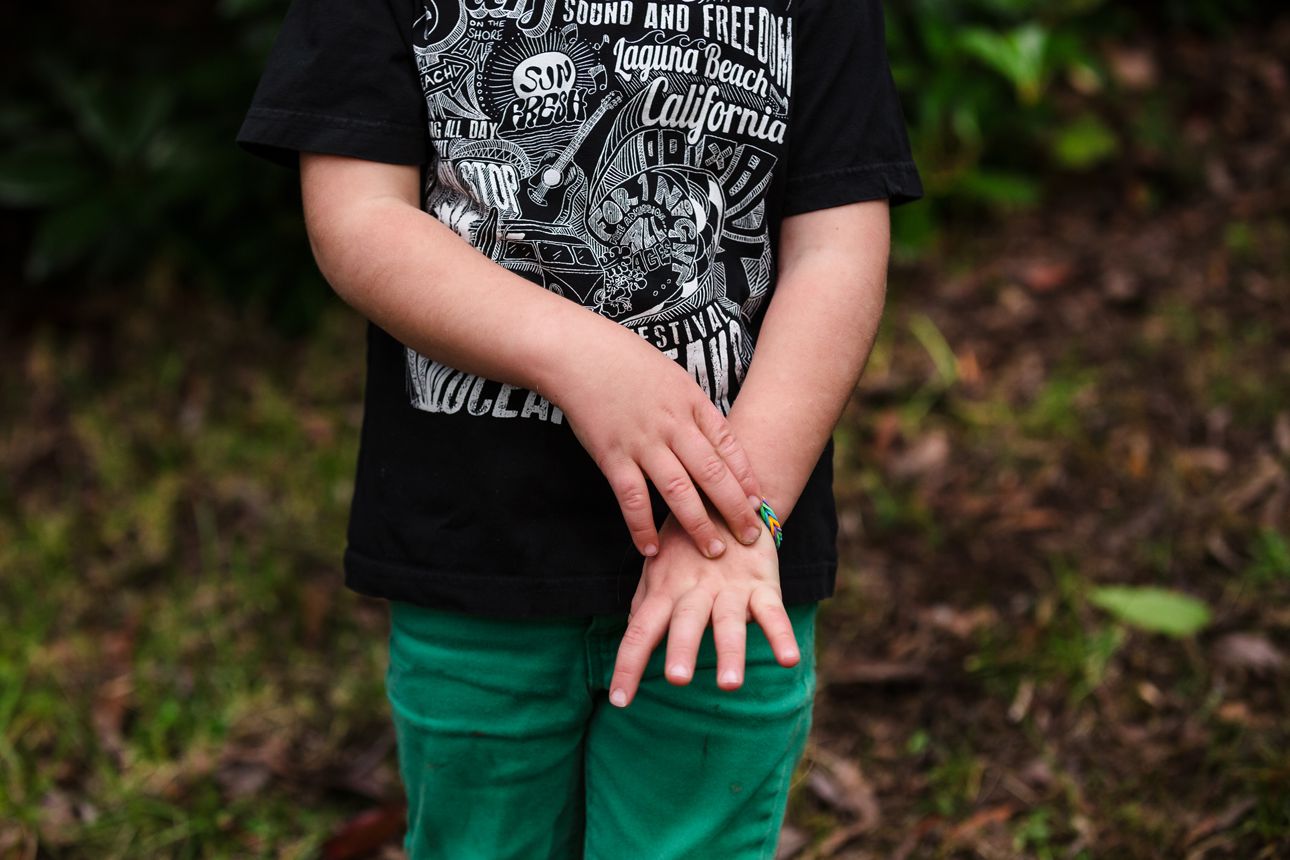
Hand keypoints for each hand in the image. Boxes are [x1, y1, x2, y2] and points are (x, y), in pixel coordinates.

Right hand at [549, 318, 766, 559]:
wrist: (580, 354)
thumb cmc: (628, 363)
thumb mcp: (674, 378)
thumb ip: (695, 411)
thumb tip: (717, 443)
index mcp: (692, 404)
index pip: (729, 446)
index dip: (747, 477)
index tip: (759, 502)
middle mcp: (673, 426)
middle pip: (713, 474)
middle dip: (736, 509)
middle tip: (752, 536)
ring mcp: (643, 443)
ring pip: (678, 492)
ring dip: (698, 525)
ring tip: (713, 551)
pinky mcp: (612, 456)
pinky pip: (632, 499)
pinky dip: (642, 527)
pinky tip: (652, 548)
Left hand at [607, 505, 800, 707]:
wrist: (726, 494)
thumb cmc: (686, 542)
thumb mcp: (659, 565)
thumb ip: (646, 600)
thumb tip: (631, 630)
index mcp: (664, 590)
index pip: (640, 631)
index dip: (629, 664)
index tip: (621, 700)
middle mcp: (694, 589)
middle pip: (685, 621)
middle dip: (681, 649)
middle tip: (676, 680)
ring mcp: (730, 587)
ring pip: (728, 620)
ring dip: (730, 650)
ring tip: (730, 684)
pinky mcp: (762, 583)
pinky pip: (772, 611)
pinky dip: (780, 634)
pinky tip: (788, 660)